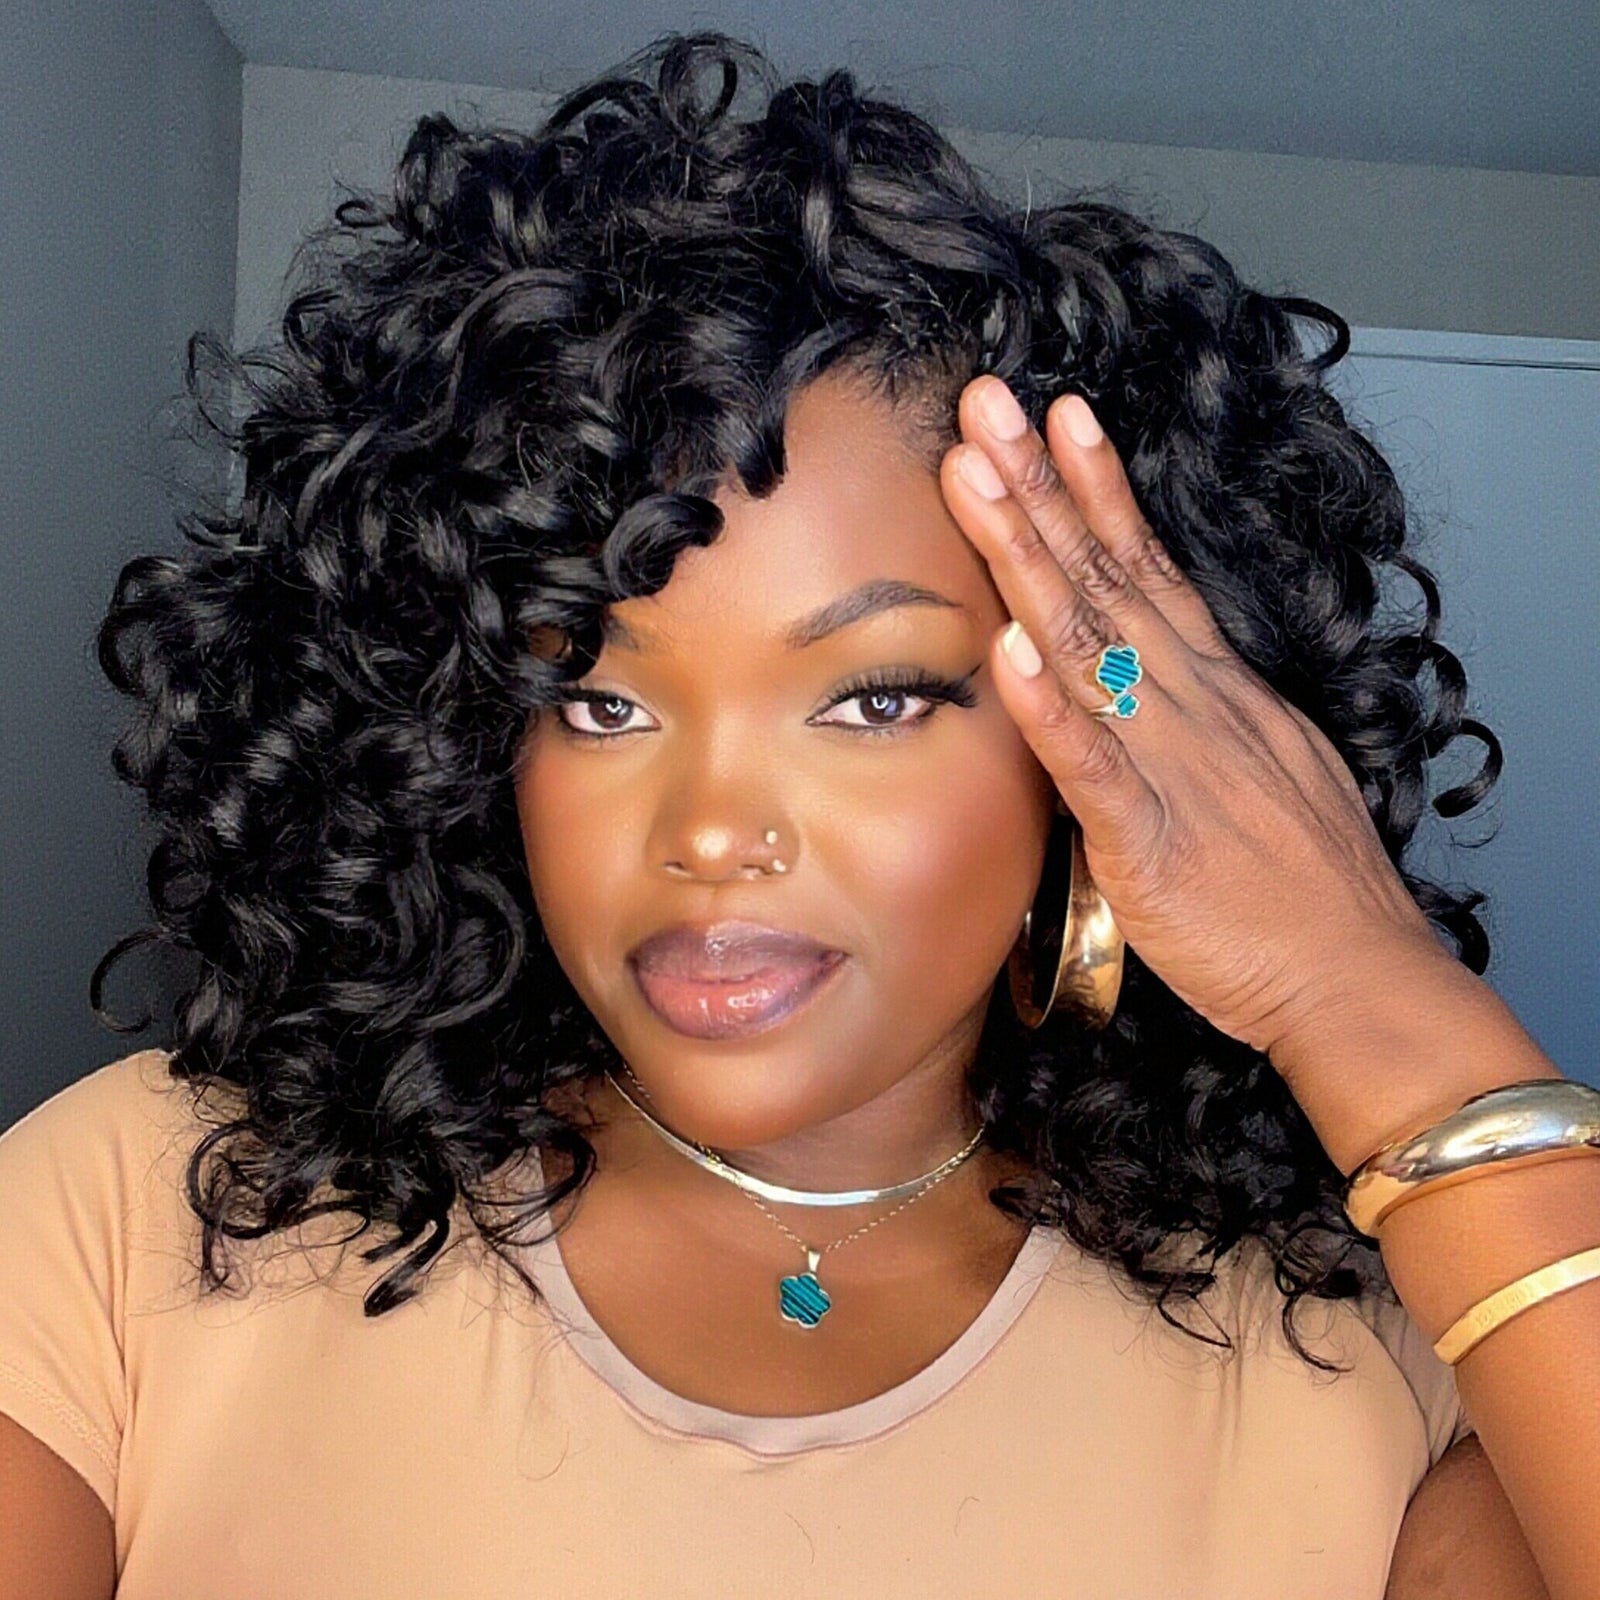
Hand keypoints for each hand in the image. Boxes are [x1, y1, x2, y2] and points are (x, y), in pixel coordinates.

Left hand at [939, 375, 1448, 1066]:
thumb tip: (1142, 689)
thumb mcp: (1254, 773)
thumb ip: (1191, 723)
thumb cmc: (1305, 886)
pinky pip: (1090, 764)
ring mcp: (1169, 763)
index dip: (1094, 488)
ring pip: (1086, 642)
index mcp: (1209, 690)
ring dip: (1026, 556)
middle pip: (1102, 576)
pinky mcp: (1148, 838)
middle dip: (1038, 484)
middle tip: (986, 402)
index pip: (1143, 567)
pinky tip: (1008, 648)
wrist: (1357, 976)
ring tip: (975, 479)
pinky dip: (1049, 705)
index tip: (1056, 417)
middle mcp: (1188, 704)